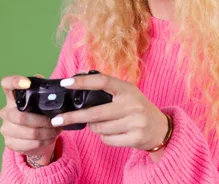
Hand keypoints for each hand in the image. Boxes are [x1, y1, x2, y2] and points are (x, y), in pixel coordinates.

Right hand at [0, 75, 61, 165]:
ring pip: (28, 132)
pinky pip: (29, 144)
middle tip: (55, 122)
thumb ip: (43, 91)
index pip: (7, 84)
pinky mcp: (10, 142)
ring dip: (46, 132)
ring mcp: (6, 128)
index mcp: (13, 97)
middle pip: (21, 116)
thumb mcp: (41, 102)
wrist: (35, 138)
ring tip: (57, 130)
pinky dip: (44, 141)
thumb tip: (47, 84)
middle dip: (42, 121)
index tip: (28, 83)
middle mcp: (6, 111)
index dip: (14, 81)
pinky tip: (51, 138)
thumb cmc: (38, 115)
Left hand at [50, 73, 168, 153]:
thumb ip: (107, 87)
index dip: (83, 82)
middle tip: (57, 119)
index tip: (65, 83)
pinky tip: (113, 133)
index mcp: (127, 89)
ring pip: (99, 128)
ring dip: (94, 128)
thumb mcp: (127, 93)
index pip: (102, 81)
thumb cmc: (138, 108)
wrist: (161, 129)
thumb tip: (80, 77)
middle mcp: (132, 103)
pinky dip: (104, 138)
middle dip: (73, 116)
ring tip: (103, 124)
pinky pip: (107, 140)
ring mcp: (135, 121)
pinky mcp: (135, 138)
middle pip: (95, 112)